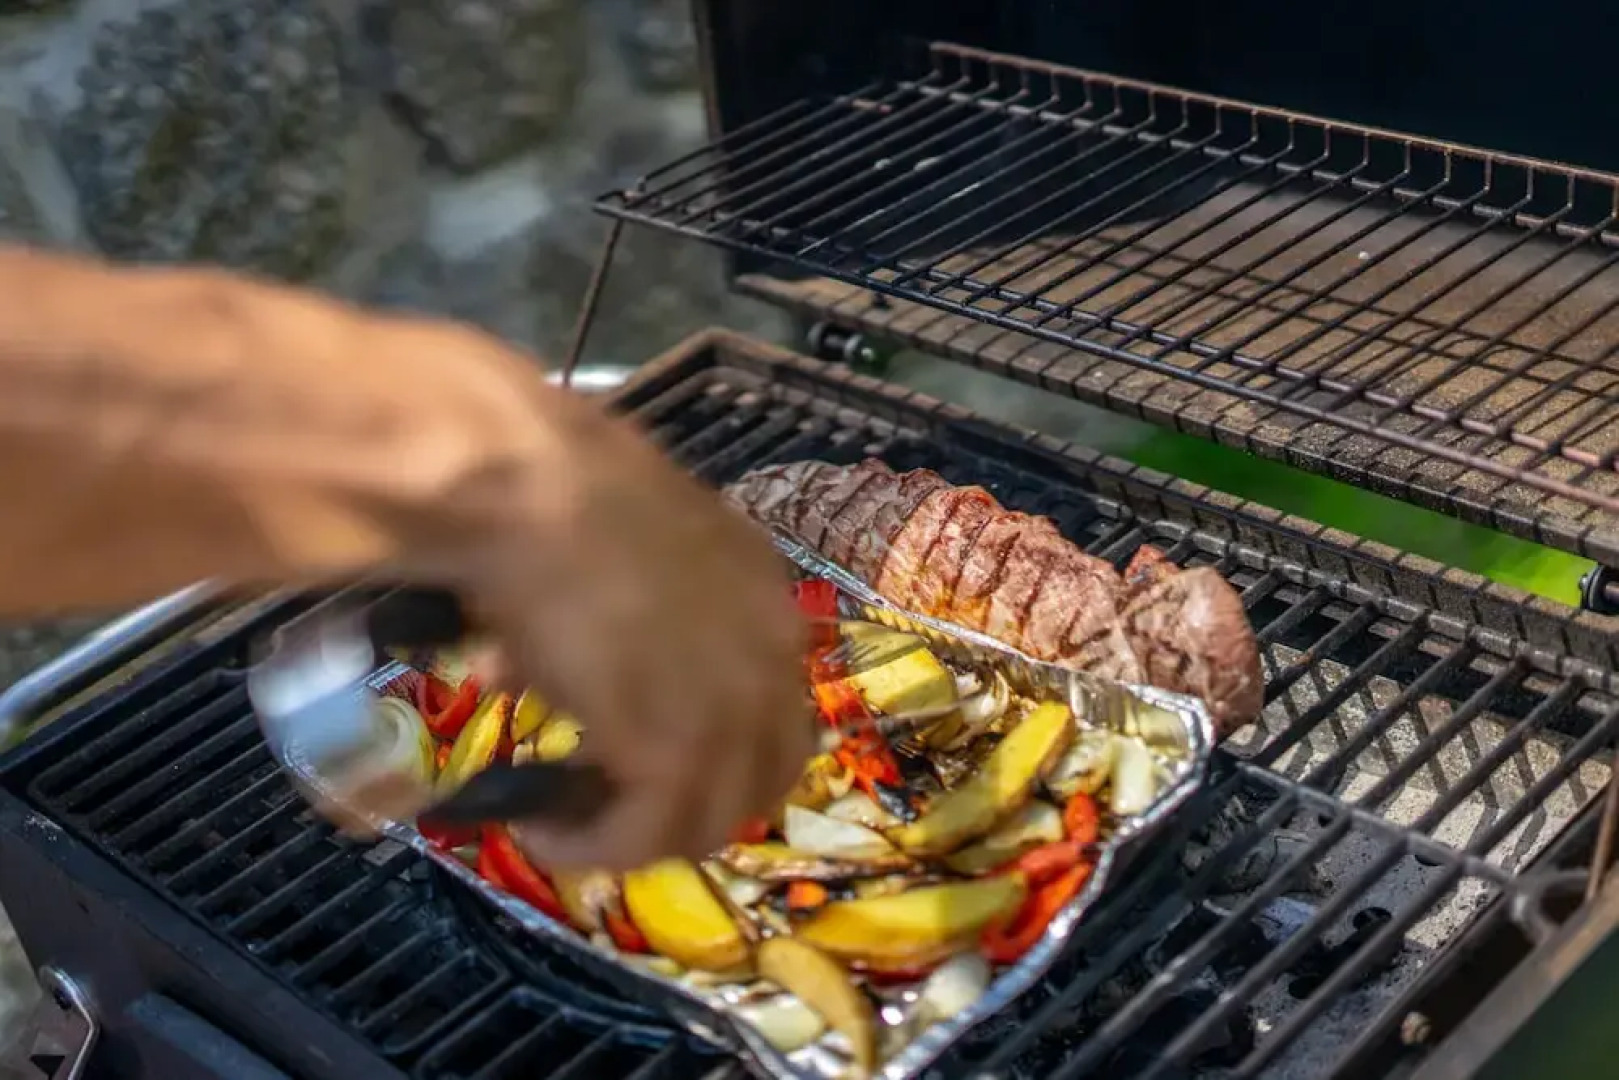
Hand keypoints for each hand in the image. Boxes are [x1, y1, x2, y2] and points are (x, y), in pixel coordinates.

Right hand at [390, 326, 813, 870]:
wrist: (530, 490)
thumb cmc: (554, 495)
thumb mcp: (604, 553)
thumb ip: (602, 618)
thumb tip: (524, 667)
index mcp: (763, 595)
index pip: (774, 706)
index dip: (721, 750)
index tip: (650, 762)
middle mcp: (771, 654)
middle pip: (762, 775)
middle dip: (693, 807)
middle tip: (616, 810)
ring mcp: (733, 705)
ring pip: (709, 817)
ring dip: (636, 838)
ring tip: (566, 829)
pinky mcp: (677, 749)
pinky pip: (648, 835)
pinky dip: (594, 850)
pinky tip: (542, 834)